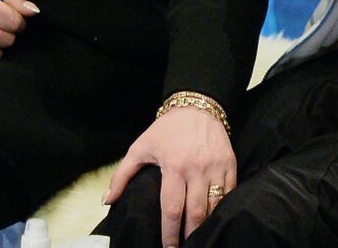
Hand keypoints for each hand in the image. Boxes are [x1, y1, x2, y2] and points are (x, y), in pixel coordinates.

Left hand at [102, 105, 235, 246]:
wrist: (197, 105)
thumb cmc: (166, 129)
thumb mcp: (140, 148)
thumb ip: (122, 175)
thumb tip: (107, 200)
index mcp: (174, 167)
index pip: (172, 209)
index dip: (170, 233)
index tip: (168, 247)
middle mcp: (197, 169)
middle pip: (196, 213)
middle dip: (189, 234)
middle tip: (184, 246)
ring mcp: (216, 167)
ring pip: (214, 205)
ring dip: (207, 224)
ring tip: (198, 235)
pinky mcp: (230, 163)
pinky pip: (229, 192)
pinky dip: (222, 207)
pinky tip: (214, 217)